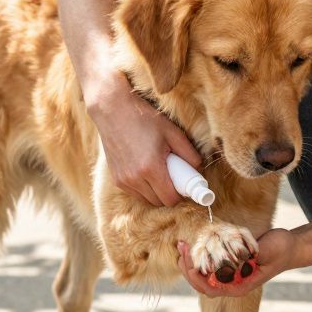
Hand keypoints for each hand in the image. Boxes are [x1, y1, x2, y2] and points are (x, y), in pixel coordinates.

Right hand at [88, 77, 201, 207]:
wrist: (112, 109)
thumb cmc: (144, 118)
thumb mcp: (172, 132)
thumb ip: (189, 153)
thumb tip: (199, 168)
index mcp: (151, 168)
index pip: (170, 199)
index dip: (181, 194)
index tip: (184, 183)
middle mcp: (135, 179)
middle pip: (159, 202)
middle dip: (169, 193)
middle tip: (174, 176)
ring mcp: (123, 180)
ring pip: (147, 199)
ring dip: (156, 192)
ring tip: (160, 172)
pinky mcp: (116, 179)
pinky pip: (135, 193)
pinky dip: (144, 188)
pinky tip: (146, 171)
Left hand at [177, 228, 299, 297]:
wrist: (289, 247)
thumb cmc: (280, 250)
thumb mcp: (267, 251)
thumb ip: (250, 256)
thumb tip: (233, 259)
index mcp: (239, 286)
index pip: (209, 288)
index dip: (195, 276)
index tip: (189, 258)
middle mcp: (232, 284)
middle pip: (201, 284)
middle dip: (187, 267)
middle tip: (181, 246)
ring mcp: (229, 275)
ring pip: (201, 275)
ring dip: (189, 261)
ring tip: (182, 244)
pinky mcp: (228, 264)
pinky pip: (208, 264)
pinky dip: (198, 255)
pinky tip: (193, 243)